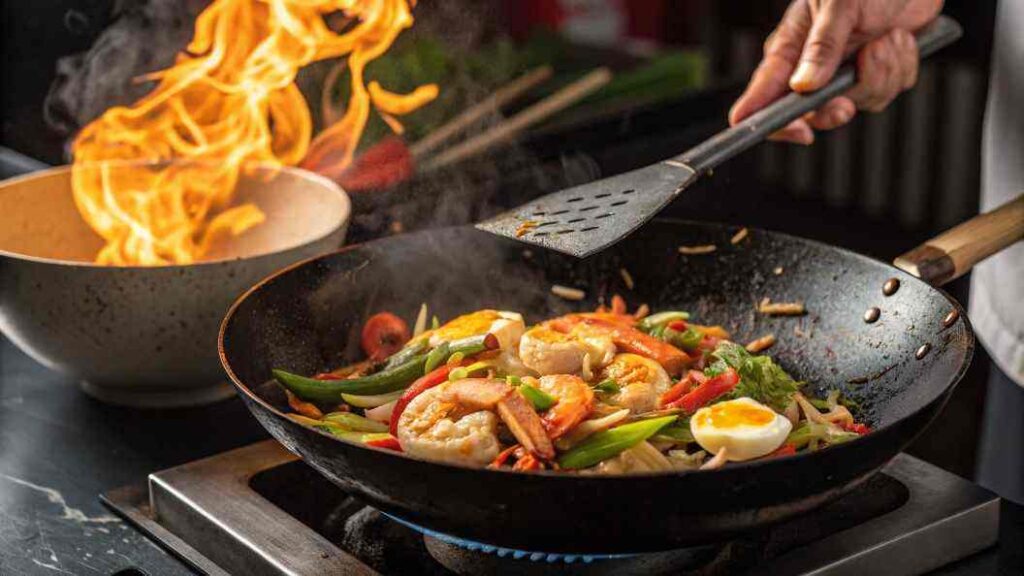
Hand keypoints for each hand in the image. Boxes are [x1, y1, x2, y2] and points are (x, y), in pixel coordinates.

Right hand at [729, 0, 942, 144]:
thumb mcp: (839, 3)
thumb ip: (822, 46)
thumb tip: (803, 86)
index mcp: (789, 48)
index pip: (764, 94)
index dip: (770, 121)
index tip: (796, 131)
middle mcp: (812, 66)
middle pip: (812, 113)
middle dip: (835, 109)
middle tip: (846, 103)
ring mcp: (845, 72)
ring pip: (858, 102)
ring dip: (881, 73)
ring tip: (886, 39)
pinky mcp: (876, 73)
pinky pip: (888, 91)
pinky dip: (901, 67)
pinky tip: (899, 39)